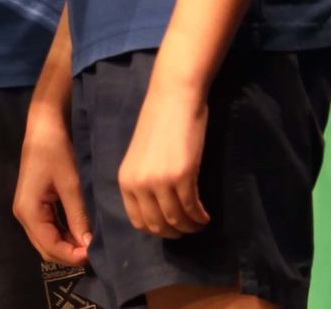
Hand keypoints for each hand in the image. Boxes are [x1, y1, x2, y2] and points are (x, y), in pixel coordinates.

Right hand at [13, 110, 90, 265]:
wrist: (44, 126)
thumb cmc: (56, 150)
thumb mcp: (71, 183)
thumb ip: (78, 216)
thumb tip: (88, 246)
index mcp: (29, 211)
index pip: (50, 246)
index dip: (72, 255)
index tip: (94, 254)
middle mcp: (23, 215)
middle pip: (46, 248)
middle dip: (69, 254)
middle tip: (95, 252)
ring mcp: (27, 210)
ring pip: (47, 240)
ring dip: (67, 245)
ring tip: (90, 243)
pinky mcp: (34, 204)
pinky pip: (48, 228)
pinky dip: (63, 234)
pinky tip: (80, 231)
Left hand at [116, 77, 208, 238]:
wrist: (174, 97)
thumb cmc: (159, 122)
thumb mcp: (141, 158)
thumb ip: (144, 182)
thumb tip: (157, 209)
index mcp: (125, 180)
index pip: (138, 221)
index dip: (157, 230)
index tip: (171, 229)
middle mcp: (139, 184)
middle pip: (157, 225)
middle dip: (174, 233)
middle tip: (188, 229)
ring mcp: (160, 181)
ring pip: (176, 220)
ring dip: (190, 227)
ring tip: (199, 223)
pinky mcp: (182, 176)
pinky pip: (191, 208)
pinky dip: (199, 217)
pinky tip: (205, 216)